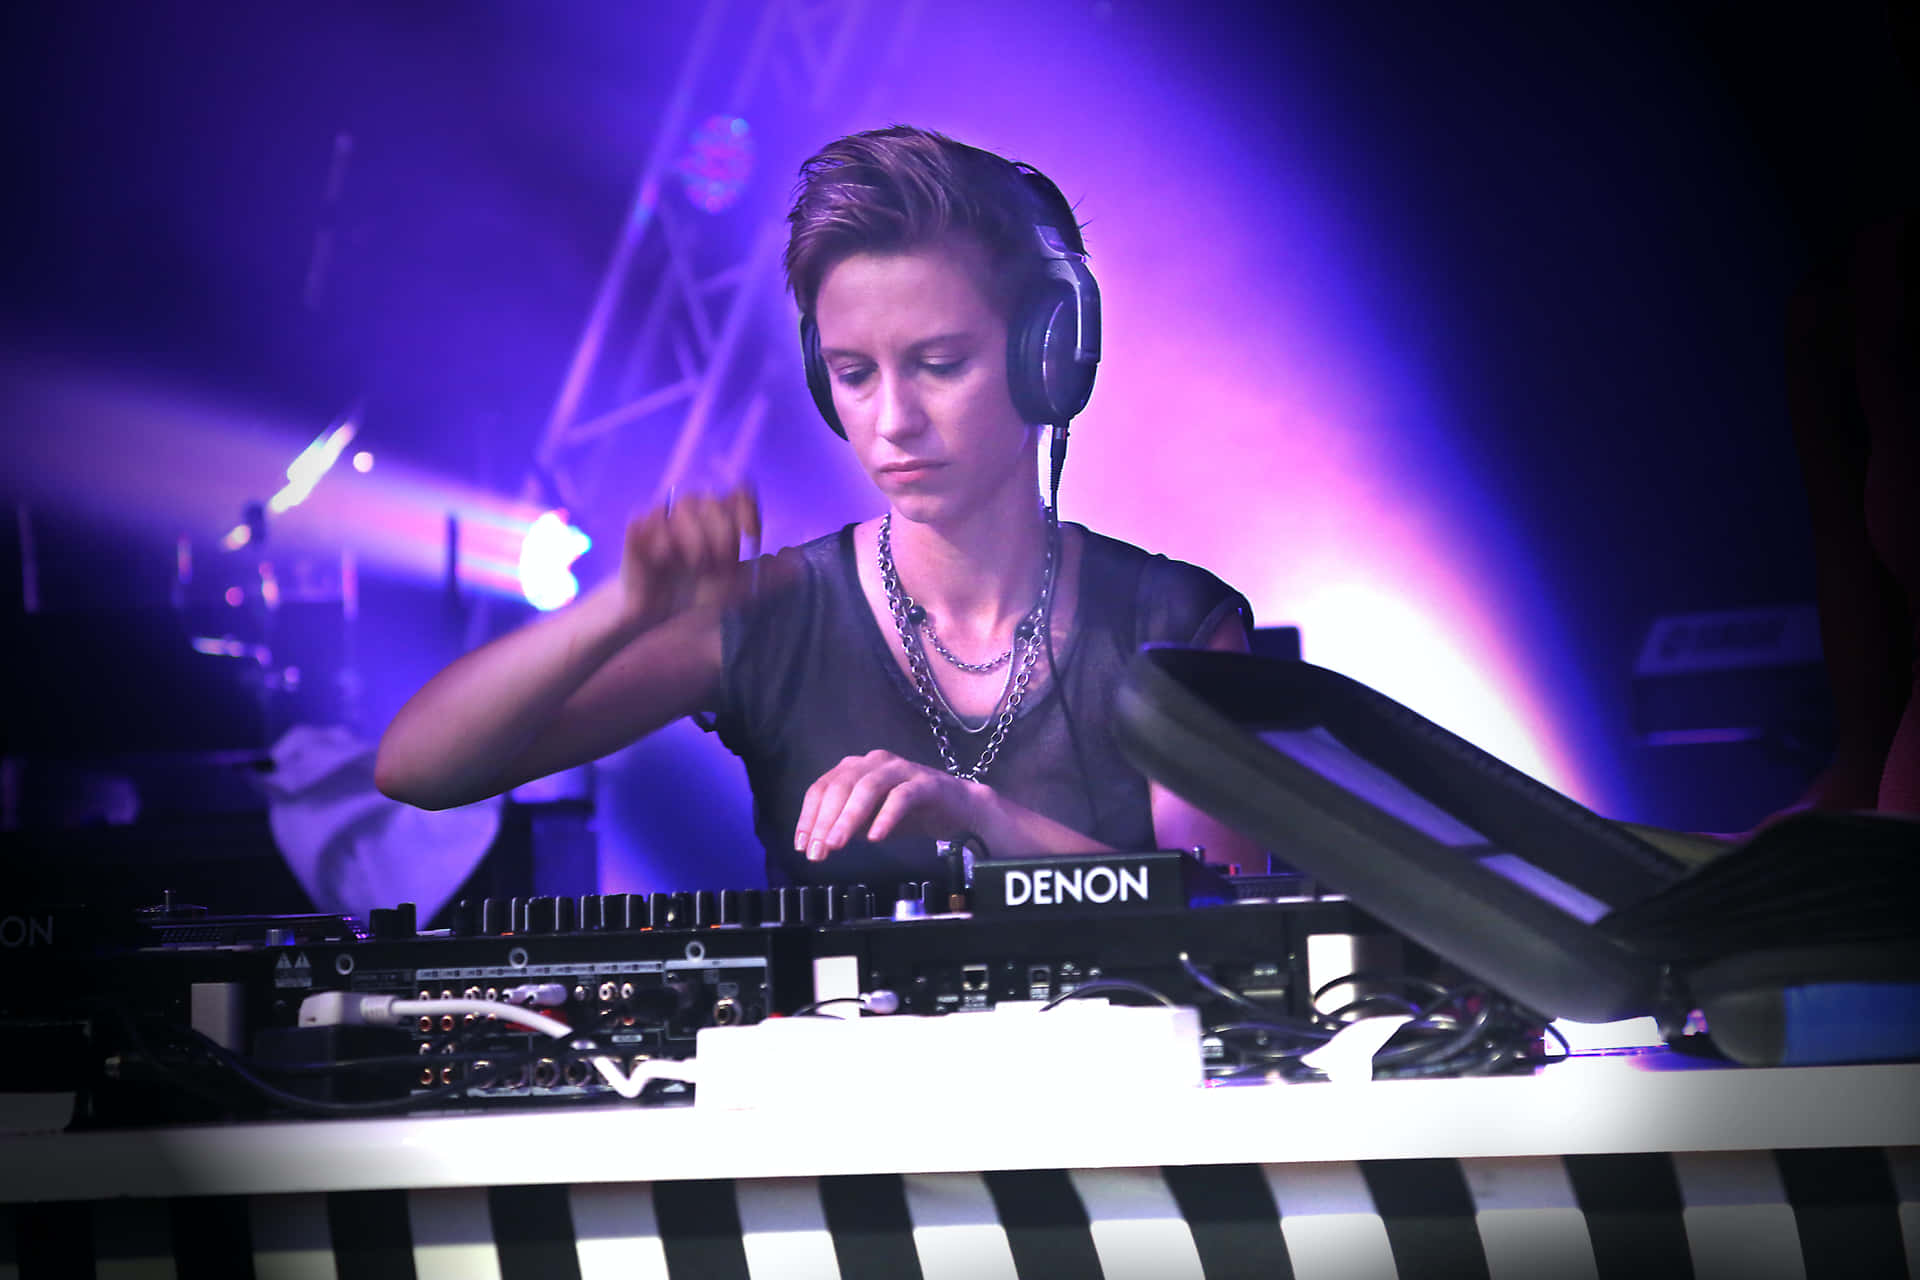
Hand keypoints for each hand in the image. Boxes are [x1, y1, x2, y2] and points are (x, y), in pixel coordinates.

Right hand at [615, 485, 760, 634]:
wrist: (654, 618)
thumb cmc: (696, 599)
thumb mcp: (736, 590)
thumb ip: (766, 576)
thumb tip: (799, 561)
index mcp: (717, 523)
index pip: (738, 496)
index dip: (747, 509)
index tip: (752, 536)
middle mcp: (692, 516)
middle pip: (713, 500)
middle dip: (722, 533)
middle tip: (719, 564)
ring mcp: (665, 520)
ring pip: (685, 505)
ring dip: (695, 536)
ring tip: (695, 566)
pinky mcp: (637, 530)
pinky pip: (652, 516)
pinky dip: (665, 538)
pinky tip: (669, 560)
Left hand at [794, 750, 986, 861]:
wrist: (957, 809)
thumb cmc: (909, 813)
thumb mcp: (867, 820)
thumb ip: (844, 824)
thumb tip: (817, 841)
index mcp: (856, 767)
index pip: (822, 788)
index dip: (808, 817)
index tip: (802, 846)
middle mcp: (875, 762)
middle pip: (840, 786)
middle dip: (824, 821)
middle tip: (818, 851)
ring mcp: (901, 769)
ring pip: (867, 788)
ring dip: (848, 818)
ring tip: (837, 845)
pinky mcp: (925, 783)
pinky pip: (901, 797)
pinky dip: (885, 817)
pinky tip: (875, 838)